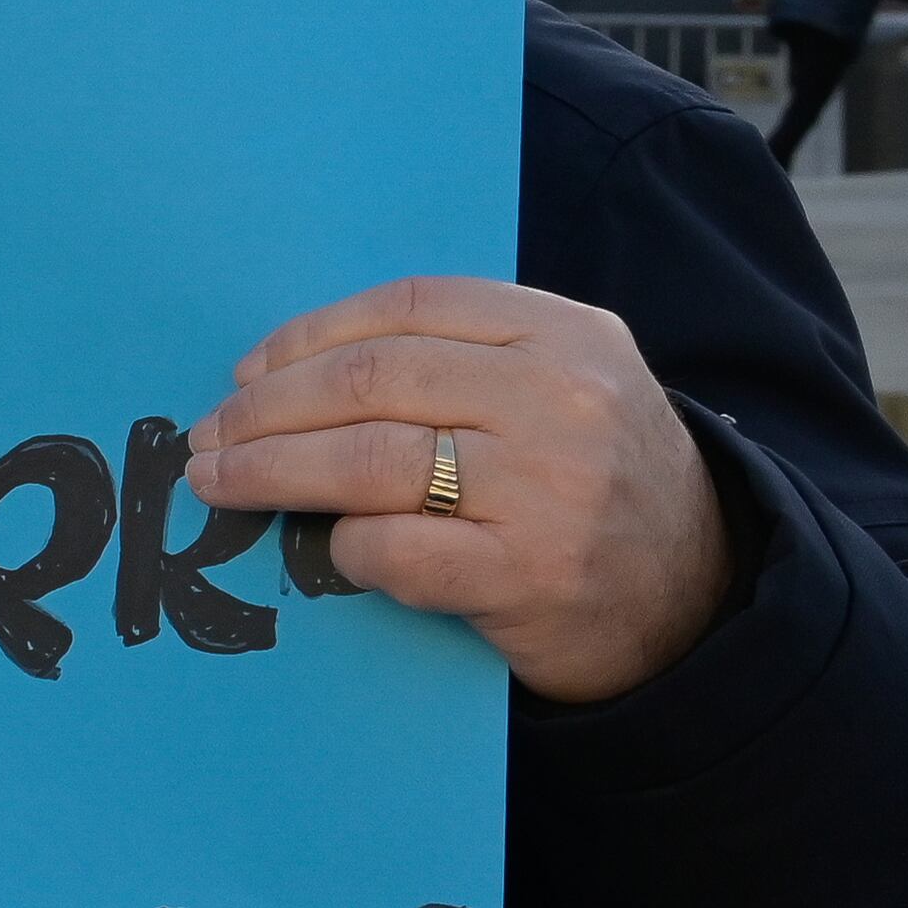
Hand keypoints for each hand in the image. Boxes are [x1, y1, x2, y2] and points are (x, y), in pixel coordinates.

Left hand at [183, 275, 734, 704]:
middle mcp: (562, 400)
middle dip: (266, 411)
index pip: (410, 309)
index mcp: (567, 335)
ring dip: (268, 473)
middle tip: (209, 436)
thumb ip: (457, 363)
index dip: (309, 337)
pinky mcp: (526, 574)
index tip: (249, 373)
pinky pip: (393, 548)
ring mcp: (548, 488)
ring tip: (217, 482)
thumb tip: (286, 373)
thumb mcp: (561, 389)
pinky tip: (331, 550)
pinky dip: (344, 548)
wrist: (698, 599)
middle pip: (368, 382)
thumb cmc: (595, 484)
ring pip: (366, 461)